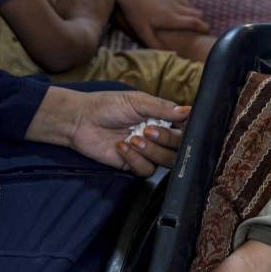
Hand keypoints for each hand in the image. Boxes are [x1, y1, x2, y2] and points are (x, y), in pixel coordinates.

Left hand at [70, 91, 189, 174]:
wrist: (80, 120)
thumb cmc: (107, 106)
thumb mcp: (137, 101)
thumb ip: (163, 107)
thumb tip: (189, 111)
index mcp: (162, 119)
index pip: (186, 129)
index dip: (186, 131)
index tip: (180, 126)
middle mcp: (158, 137)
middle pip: (179, 148)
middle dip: (166, 140)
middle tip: (148, 130)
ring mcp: (147, 152)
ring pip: (166, 161)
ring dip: (151, 151)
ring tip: (133, 139)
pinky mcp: (133, 165)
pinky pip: (146, 170)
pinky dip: (135, 159)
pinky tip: (121, 147)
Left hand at [117, 0, 208, 48]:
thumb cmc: (134, 14)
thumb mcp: (142, 33)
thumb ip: (155, 44)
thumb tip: (169, 54)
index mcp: (172, 19)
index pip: (195, 23)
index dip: (204, 28)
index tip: (208, 31)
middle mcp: (176, 7)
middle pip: (196, 13)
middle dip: (201, 21)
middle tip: (201, 28)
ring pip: (190, 5)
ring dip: (192, 13)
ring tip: (190, 21)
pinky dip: (184, 5)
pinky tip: (179, 9)